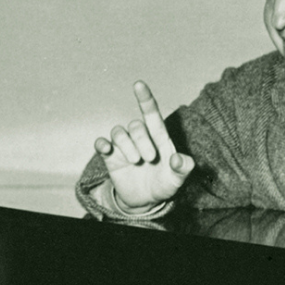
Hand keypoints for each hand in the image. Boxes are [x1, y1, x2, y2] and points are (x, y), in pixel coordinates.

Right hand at [93, 81, 194, 209]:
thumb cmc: (163, 184)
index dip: (145, 99)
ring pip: (119, 132)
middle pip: (136, 126)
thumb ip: (183, 169)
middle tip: (150, 159)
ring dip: (127, 146)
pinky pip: (101, 143)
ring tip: (135, 162)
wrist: (145, 200)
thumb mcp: (177, 180)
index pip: (151, 114)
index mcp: (158, 137)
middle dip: (142, 141)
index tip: (139, 85)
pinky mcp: (110, 156)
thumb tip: (178, 159)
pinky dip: (102, 144)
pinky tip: (106, 149)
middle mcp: (140, 137)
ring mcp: (124, 146)